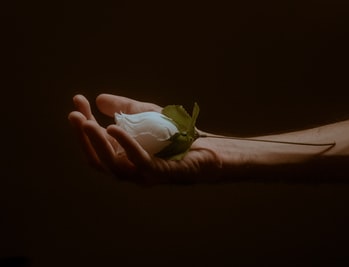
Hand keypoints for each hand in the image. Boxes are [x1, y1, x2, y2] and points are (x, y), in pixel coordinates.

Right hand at [68, 94, 221, 184]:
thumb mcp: (145, 115)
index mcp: (123, 157)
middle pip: (98, 158)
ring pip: (112, 165)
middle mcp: (130, 169)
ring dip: (97, 143)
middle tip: (74, 115)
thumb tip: (98, 99)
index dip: (83, 123)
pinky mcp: (161, 174)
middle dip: (83, 136)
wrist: (208, 147)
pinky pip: (139, 163)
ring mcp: (144, 175)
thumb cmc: (177, 135)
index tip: (77, 100)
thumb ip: (124, 109)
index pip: (96, 143)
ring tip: (86, 123)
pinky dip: (125, 146)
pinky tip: (113, 129)